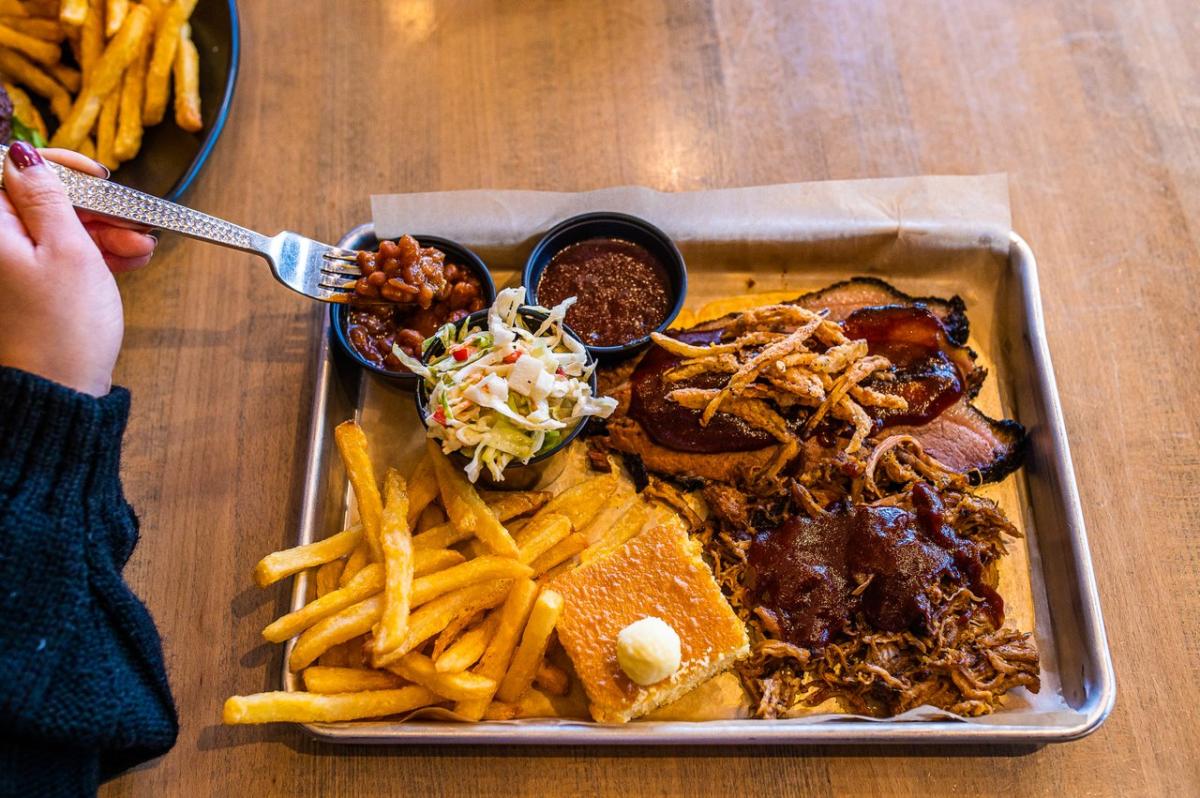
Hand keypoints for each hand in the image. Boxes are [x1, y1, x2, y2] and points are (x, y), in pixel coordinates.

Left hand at [0, 143, 156, 395]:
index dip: (55, 165)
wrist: (60, 390)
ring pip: (55, 227)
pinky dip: (94, 253)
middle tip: (130, 219)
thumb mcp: (68, 250)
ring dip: (101, 231)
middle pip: (36, 199)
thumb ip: (47, 197)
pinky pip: (58, 254)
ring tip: (139, 248)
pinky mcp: (28, 286)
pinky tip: (127, 260)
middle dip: (90, 205)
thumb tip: (24, 155)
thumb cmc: (63, 328)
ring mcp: (11, 267)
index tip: (94, 176)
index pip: (7, 168)